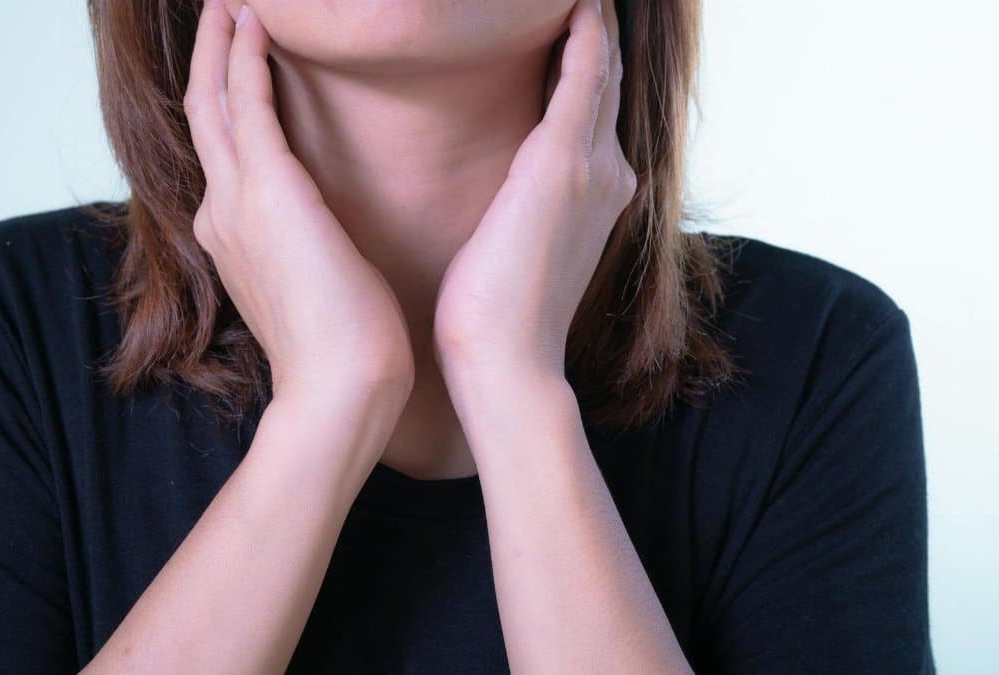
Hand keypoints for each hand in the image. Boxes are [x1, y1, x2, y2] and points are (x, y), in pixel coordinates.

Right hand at [184, 0, 414, 400]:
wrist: (339, 389)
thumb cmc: (344, 349)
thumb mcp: (315, 288)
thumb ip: (305, 253)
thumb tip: (322, 240)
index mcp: (233, 237)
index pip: (224, 152)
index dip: (224, 101)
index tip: (239, 62)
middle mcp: (222, 213)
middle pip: (205, 115)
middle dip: (210, 58)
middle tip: (221, 8)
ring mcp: (236, 201)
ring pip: (215, 99)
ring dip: (221, 43)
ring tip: (231, 1)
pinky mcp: (267, 190)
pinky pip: (246, 102)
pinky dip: (245, 56)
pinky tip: (256, 21)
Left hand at [433, 0, 633, 382]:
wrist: (505, 362)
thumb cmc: (495, 315)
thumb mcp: (516, 248)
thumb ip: (524, 211)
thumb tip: (505, 200)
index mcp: (594, 195)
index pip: (594, 110)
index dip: (590, 62)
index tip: (572, 20)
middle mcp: (607, 173)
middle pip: (607, 81)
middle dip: (599, 33)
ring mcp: (593, 167)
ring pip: (601, 70)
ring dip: (595, 24)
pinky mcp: (562, 163)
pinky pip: (583, 75)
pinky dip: (586, 33)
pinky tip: (581, 1)